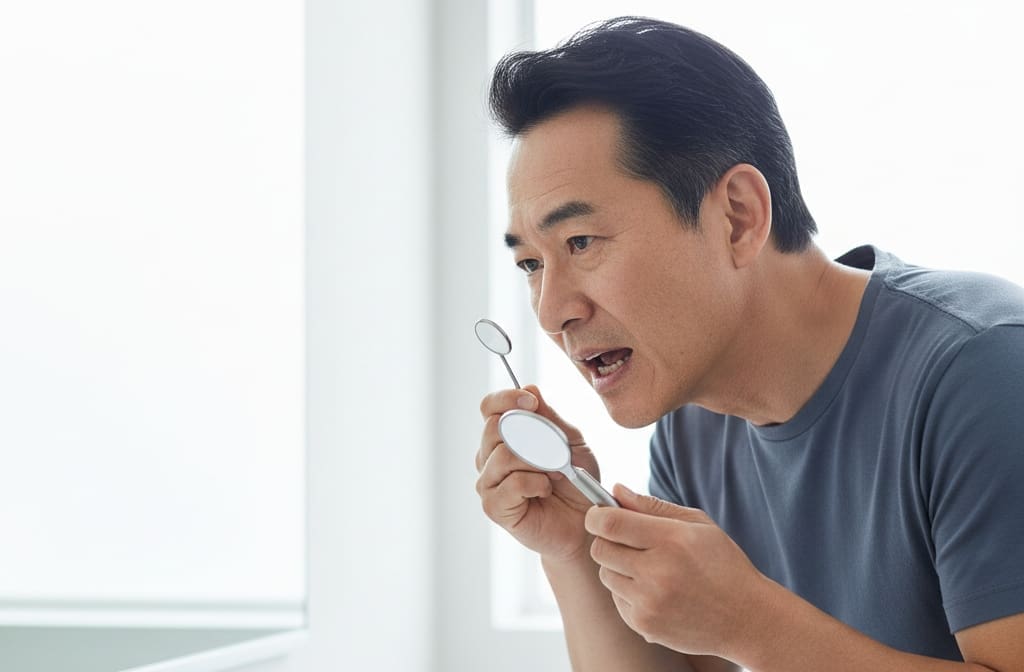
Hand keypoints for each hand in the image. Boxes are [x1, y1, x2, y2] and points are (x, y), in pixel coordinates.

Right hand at [476, 384, 600, 562]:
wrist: (586, 522)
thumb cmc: (576, 482)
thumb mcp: (572, 442)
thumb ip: (550, 417)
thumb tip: (529, 388)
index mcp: (505, 436)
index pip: (490, 407)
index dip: (507, 398)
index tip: (532, 401)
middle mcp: (489, 457)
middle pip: (494, 427)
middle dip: (532, 436)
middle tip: (555, 452)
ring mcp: (489, 482)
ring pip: (502, 455)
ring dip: (538, 462)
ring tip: (554, 475)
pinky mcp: (494, 507)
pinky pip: (510, 483)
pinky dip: (535, 483)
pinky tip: (545, 490)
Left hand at [585, 484, 769, 658]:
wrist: (746, 618)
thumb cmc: (723, 565)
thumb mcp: (698, 524)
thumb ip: (652, 506)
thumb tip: (616, 490)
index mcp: (671, 540)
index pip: (610, 523)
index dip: (596, 515)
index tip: (600, 514)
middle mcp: (657, 572)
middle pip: (600, 549)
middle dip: (608, 541)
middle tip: (628, 542)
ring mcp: (649, 602)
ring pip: (605, 575)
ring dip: (618, 568)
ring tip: (648, 569)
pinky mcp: (645, 625)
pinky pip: (616, 600)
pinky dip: (628, 593)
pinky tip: (656, 592)